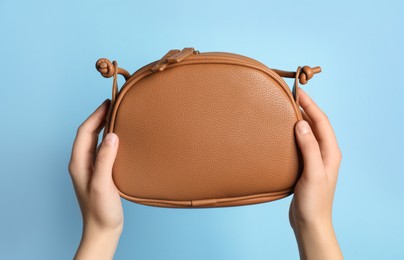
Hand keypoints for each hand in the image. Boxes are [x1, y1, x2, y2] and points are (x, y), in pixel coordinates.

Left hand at [68, 99, 122, 259]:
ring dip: (104, 126)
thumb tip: (111, 135)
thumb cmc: (100, 210)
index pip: (85, 132)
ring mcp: (91, 167)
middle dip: (99, 117)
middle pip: (88, 133)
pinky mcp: (100, 172)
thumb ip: (104, 159)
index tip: (107, 103)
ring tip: (117, 116)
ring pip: (95, 140)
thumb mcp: (101, 184)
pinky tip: (119, 137)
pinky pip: (102, 149)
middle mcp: (82, 163)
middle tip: (113, 105)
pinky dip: (109, 138)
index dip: (95, 115)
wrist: (103, 229)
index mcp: (79, 163)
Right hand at [289, 89, 342, 259]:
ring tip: (286, 108)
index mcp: (330, 152)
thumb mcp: (313, 173)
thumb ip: (309, 148)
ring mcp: (316, 158)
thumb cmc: (314, 201)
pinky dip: (294, 132)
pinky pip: (301, 142)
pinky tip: (284, 131)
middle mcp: (325, 152)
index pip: (321, 122)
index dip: (310, 105)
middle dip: (305, 108)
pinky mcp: (306, 164)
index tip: (298, 92)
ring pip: (308, 132)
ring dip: (300, 119)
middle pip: (316, 124)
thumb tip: (301, 124)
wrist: (310, 221)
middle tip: (290, 96)